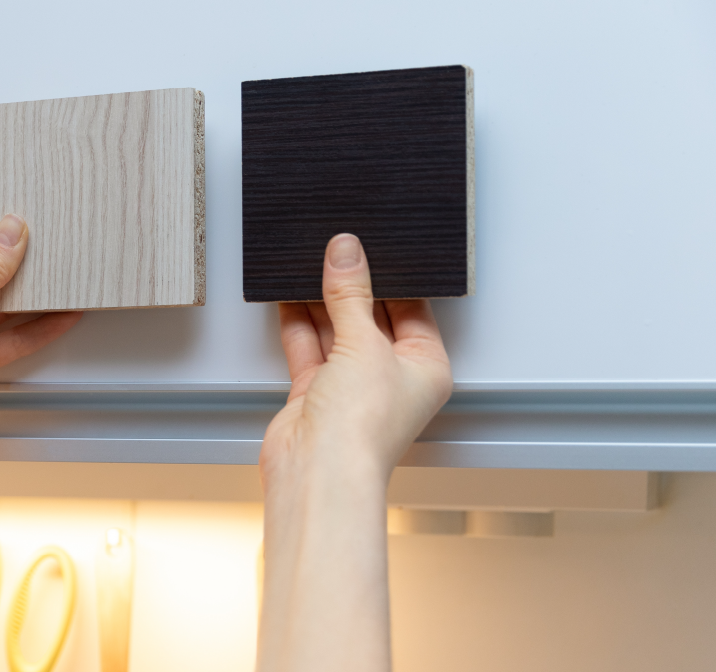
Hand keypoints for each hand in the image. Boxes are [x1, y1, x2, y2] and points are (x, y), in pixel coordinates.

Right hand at [254, 233, 452, 671]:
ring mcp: (352, 386)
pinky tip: (288, 295)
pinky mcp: (316, 392)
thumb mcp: (363, 343)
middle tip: (338, 248)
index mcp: (427, 368)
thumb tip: (348, 251)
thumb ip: (351, 293)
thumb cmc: (363, 428)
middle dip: (353, 287)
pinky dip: (298, 322)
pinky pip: (309, 347)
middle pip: (372, 318)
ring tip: (309, 262)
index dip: (394, 277)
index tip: (375, 245)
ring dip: (322, 301)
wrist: (317, 471)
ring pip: (337, 330)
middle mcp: (391, 378)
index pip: (414, 309)